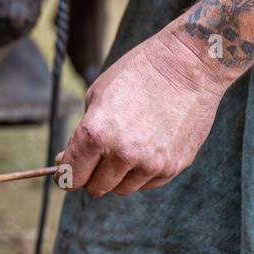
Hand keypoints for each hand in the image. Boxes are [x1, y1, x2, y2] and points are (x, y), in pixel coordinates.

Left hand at [61, 27, 235, 197]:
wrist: (188, 65)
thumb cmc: (139, 72)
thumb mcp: (97, 95)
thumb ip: (83, 134)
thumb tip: (70, 161)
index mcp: (97, 134)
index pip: (72, 176)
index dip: (66, 175)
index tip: (66, 170)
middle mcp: (123, 154)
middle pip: (96, 187)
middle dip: (90, 175)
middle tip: (95, 159)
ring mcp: (151, 163)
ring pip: (122, 189)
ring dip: (117, 176)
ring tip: (123, 149)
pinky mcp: (174, 166)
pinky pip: (148, 183)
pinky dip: (141, 173)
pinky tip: (145, 149)